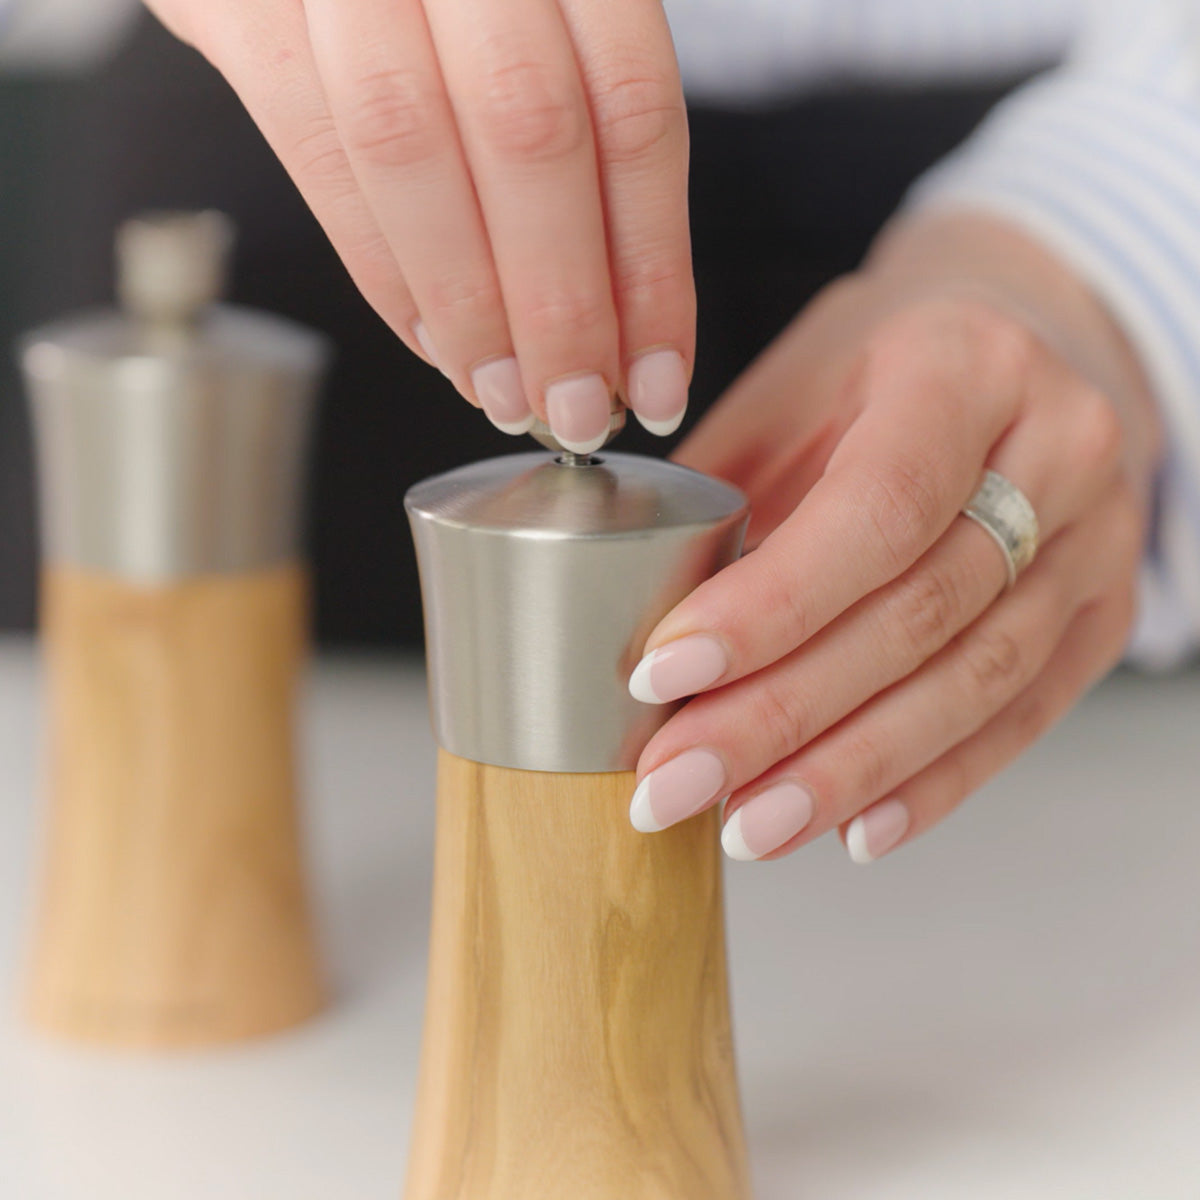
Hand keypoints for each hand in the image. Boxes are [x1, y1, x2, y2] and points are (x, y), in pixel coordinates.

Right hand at [144, 0, 692, 451]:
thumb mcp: (549, 19)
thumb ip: (588, 134)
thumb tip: (620, 322)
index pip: (632, 112)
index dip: (651, 268)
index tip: (656, 378)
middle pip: (530, 135)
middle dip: (559, 305)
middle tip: (576, 411)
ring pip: (414, 150)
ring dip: (468, 305)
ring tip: (504, 396)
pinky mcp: (245, 4)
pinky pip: (318, 154)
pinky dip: (384, 272)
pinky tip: (434, 342)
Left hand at [627, 212, 1162, 863]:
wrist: (1022, 347)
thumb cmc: (884, 364)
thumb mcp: (794, 388)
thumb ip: (721, 494)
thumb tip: (623, 618)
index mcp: (963, 368)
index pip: (874, 509)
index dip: (767, 607)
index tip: (662, 674)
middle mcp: (1055, 450)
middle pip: (916, 615)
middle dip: (782, 716)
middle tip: (678, 781)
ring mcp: (1097, 540)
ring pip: (973, 683)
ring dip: (848, 771)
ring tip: (749, 825)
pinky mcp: (1103, 613)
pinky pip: (1023, 716)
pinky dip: (933, 784)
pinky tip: (854, 828)